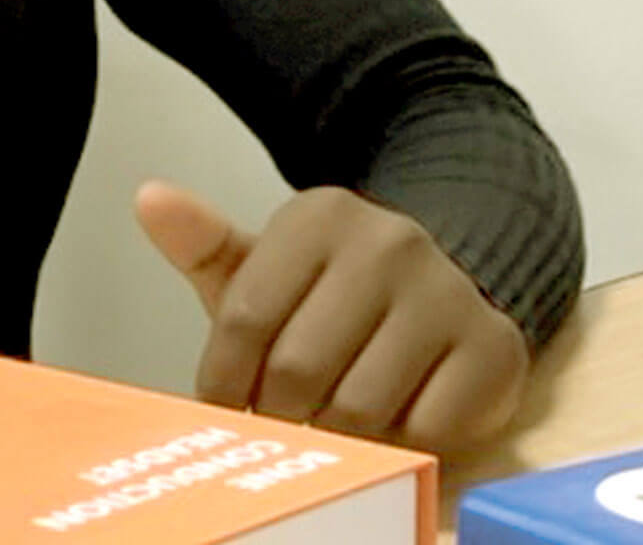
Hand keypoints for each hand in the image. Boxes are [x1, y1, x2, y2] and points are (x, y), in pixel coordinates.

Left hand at [134, 179, 527, 453]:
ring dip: (337, 435)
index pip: (245, 316)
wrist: (441, 284)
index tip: (222, 408)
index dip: (225, 380)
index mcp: (319, 215)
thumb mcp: (264, 262)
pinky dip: (400, 444)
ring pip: (362, 408)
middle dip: (280, 413)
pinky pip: (427, 431)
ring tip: (329, 424)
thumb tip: (147, 198)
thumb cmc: (330, 288)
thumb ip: (202, 241)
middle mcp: (388, 242)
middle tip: (279, 423)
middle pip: (300, 368)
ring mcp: (447, 294)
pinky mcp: (495, 349)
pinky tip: (392, 420)